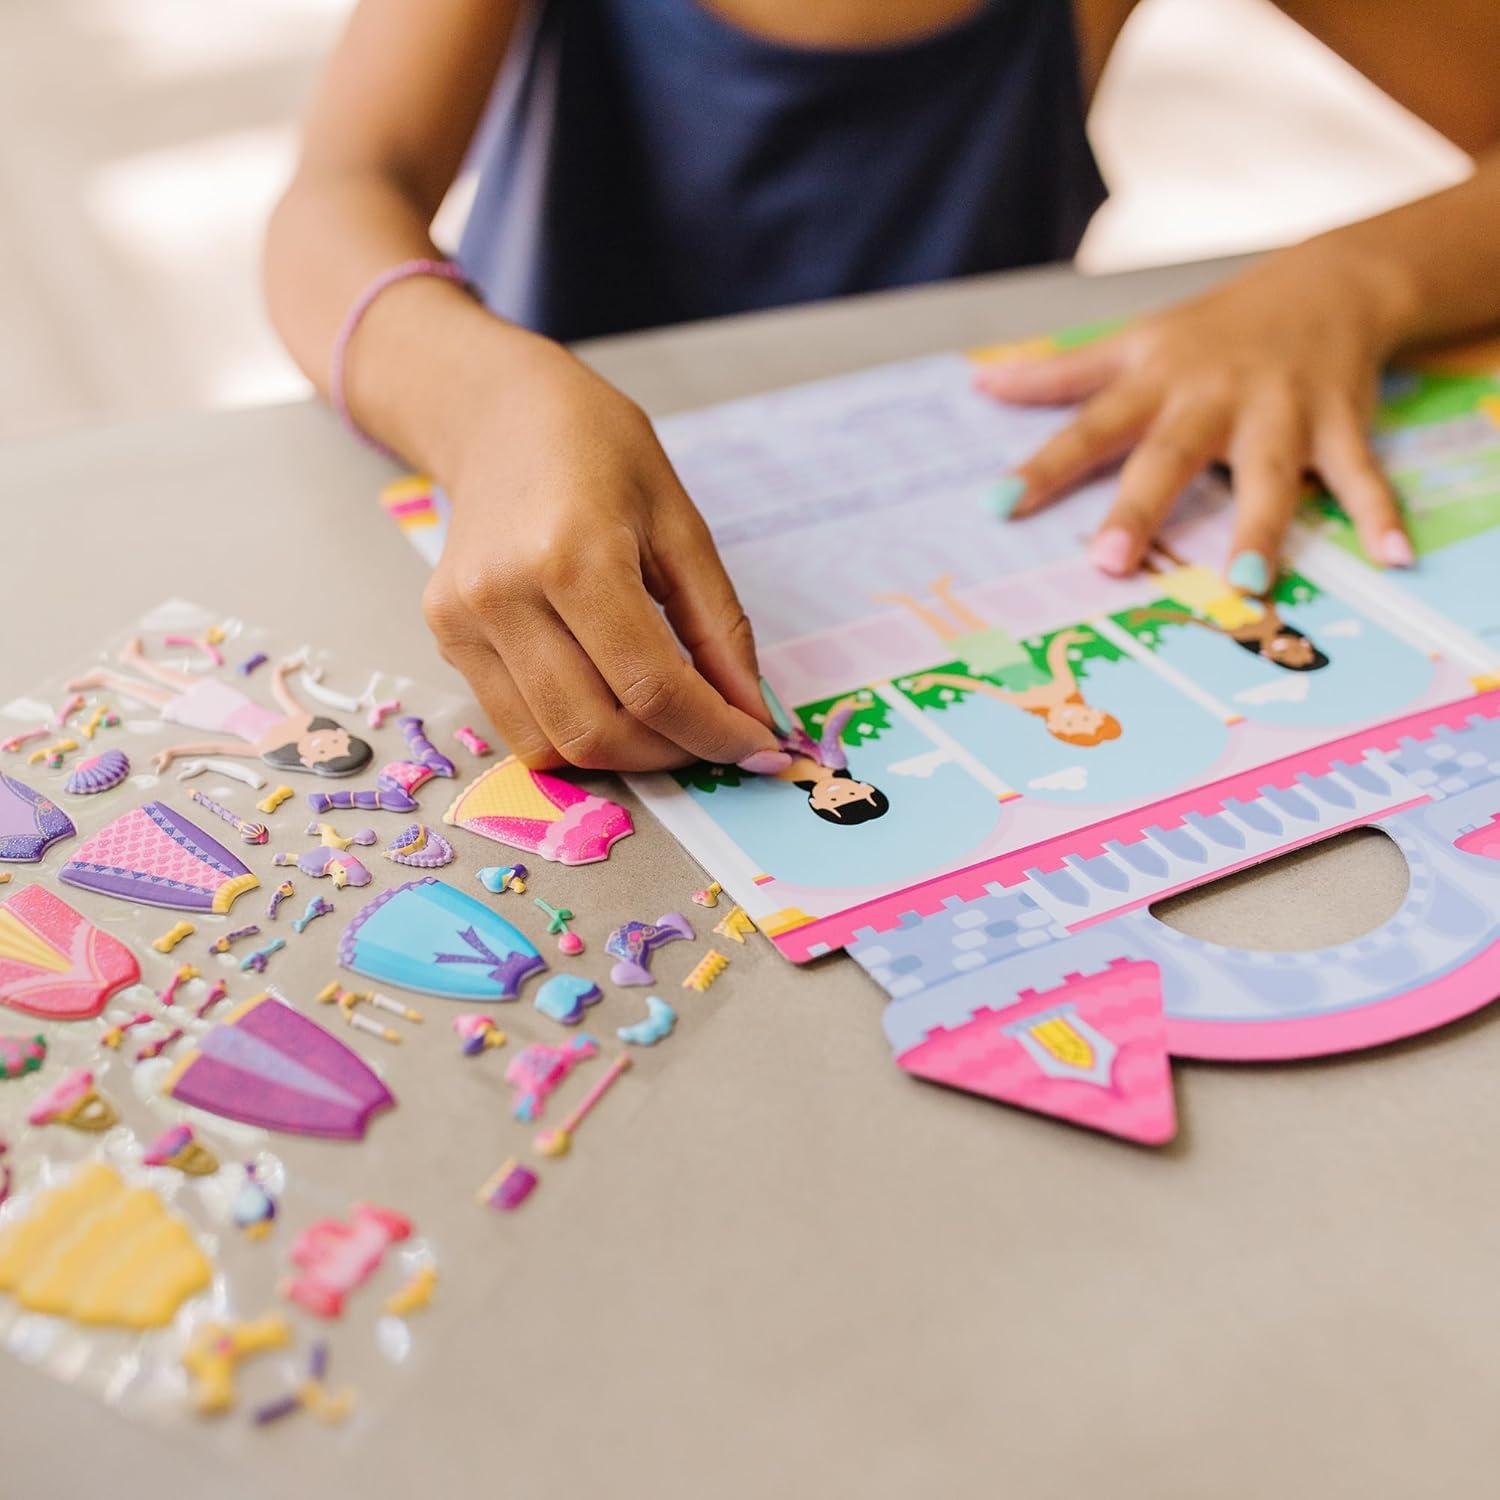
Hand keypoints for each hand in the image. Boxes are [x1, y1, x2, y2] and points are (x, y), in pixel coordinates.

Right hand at [421, 334, 789, 773]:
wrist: (499, 414)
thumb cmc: (599, 452)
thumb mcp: (680, 525)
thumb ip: (719, 627)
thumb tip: (750, 713)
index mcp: (574, 555)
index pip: (651, 686)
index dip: (713, 732)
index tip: (757, 745)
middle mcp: (505, 595)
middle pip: (596, 730)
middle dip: (670, 754)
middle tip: (714, 739)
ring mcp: (464, 620)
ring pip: (551, 744)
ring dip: (623, 757)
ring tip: (667, 726)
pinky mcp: (445, 636)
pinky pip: (518, 724)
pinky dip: (575, 734)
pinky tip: (612, 702)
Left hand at [974, 242, 1416, 589]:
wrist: (1326, 283)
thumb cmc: (1213, 330)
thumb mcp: (1133, 343)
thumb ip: (1059, 374)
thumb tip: (981, 382)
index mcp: (1155, 382)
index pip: (1087, 429)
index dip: (1043, 468)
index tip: (999, 508)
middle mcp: (1212, 398)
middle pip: (1170, 456)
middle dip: (1140, 507)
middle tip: (1109, 562)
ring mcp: (1280, 412)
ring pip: (1269, 473)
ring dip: (1261, 527)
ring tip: (1246, 584)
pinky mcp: (1339, 424)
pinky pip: (1361, 474)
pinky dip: (1381, 513)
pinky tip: (1393, 556)